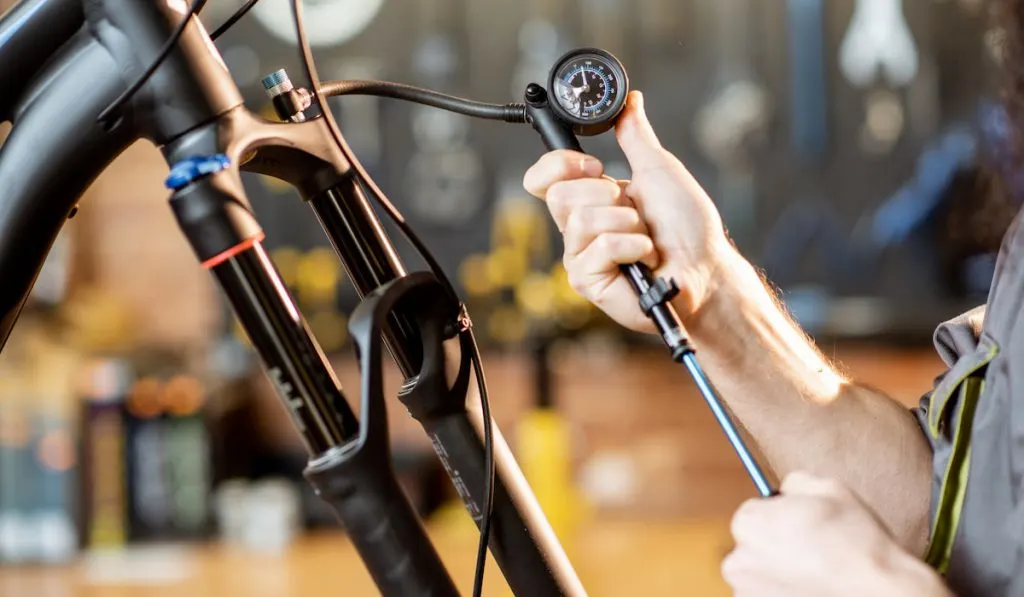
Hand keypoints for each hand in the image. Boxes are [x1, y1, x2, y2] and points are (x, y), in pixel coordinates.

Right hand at [523, 90, 731, 331]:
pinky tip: (646, 257)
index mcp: (588, 199)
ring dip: (627, 223)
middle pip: (558, 195)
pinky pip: (598, 248)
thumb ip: (635, 135)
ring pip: (581, 220)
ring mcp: (580, 255)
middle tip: (634, 209)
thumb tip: (629, 101)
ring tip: (645, 236)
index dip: (559, 164)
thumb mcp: (659, 170)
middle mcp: (578, 228)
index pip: (543, 178)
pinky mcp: (588, 280)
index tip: (596, 166)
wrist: (705, 267)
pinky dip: (633, 246)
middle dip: (606, 196)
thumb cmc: (688, 227)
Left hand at [723, 472, 951, 596]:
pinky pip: (767, 595)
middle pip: (752, 546)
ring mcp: (746, 592)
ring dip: (778, 575)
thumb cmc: (856, 545)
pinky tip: (811, 590)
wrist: (877, 596)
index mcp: (749, 522)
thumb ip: (796, 483)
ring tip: (815, 576)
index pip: (753, 513)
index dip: (779, 518)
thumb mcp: (830, 489)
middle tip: (811, 554)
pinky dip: (783, 593)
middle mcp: (738, 560)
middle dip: (775, 547)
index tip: (800, 528)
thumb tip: (786, 489)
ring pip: (760, 576)